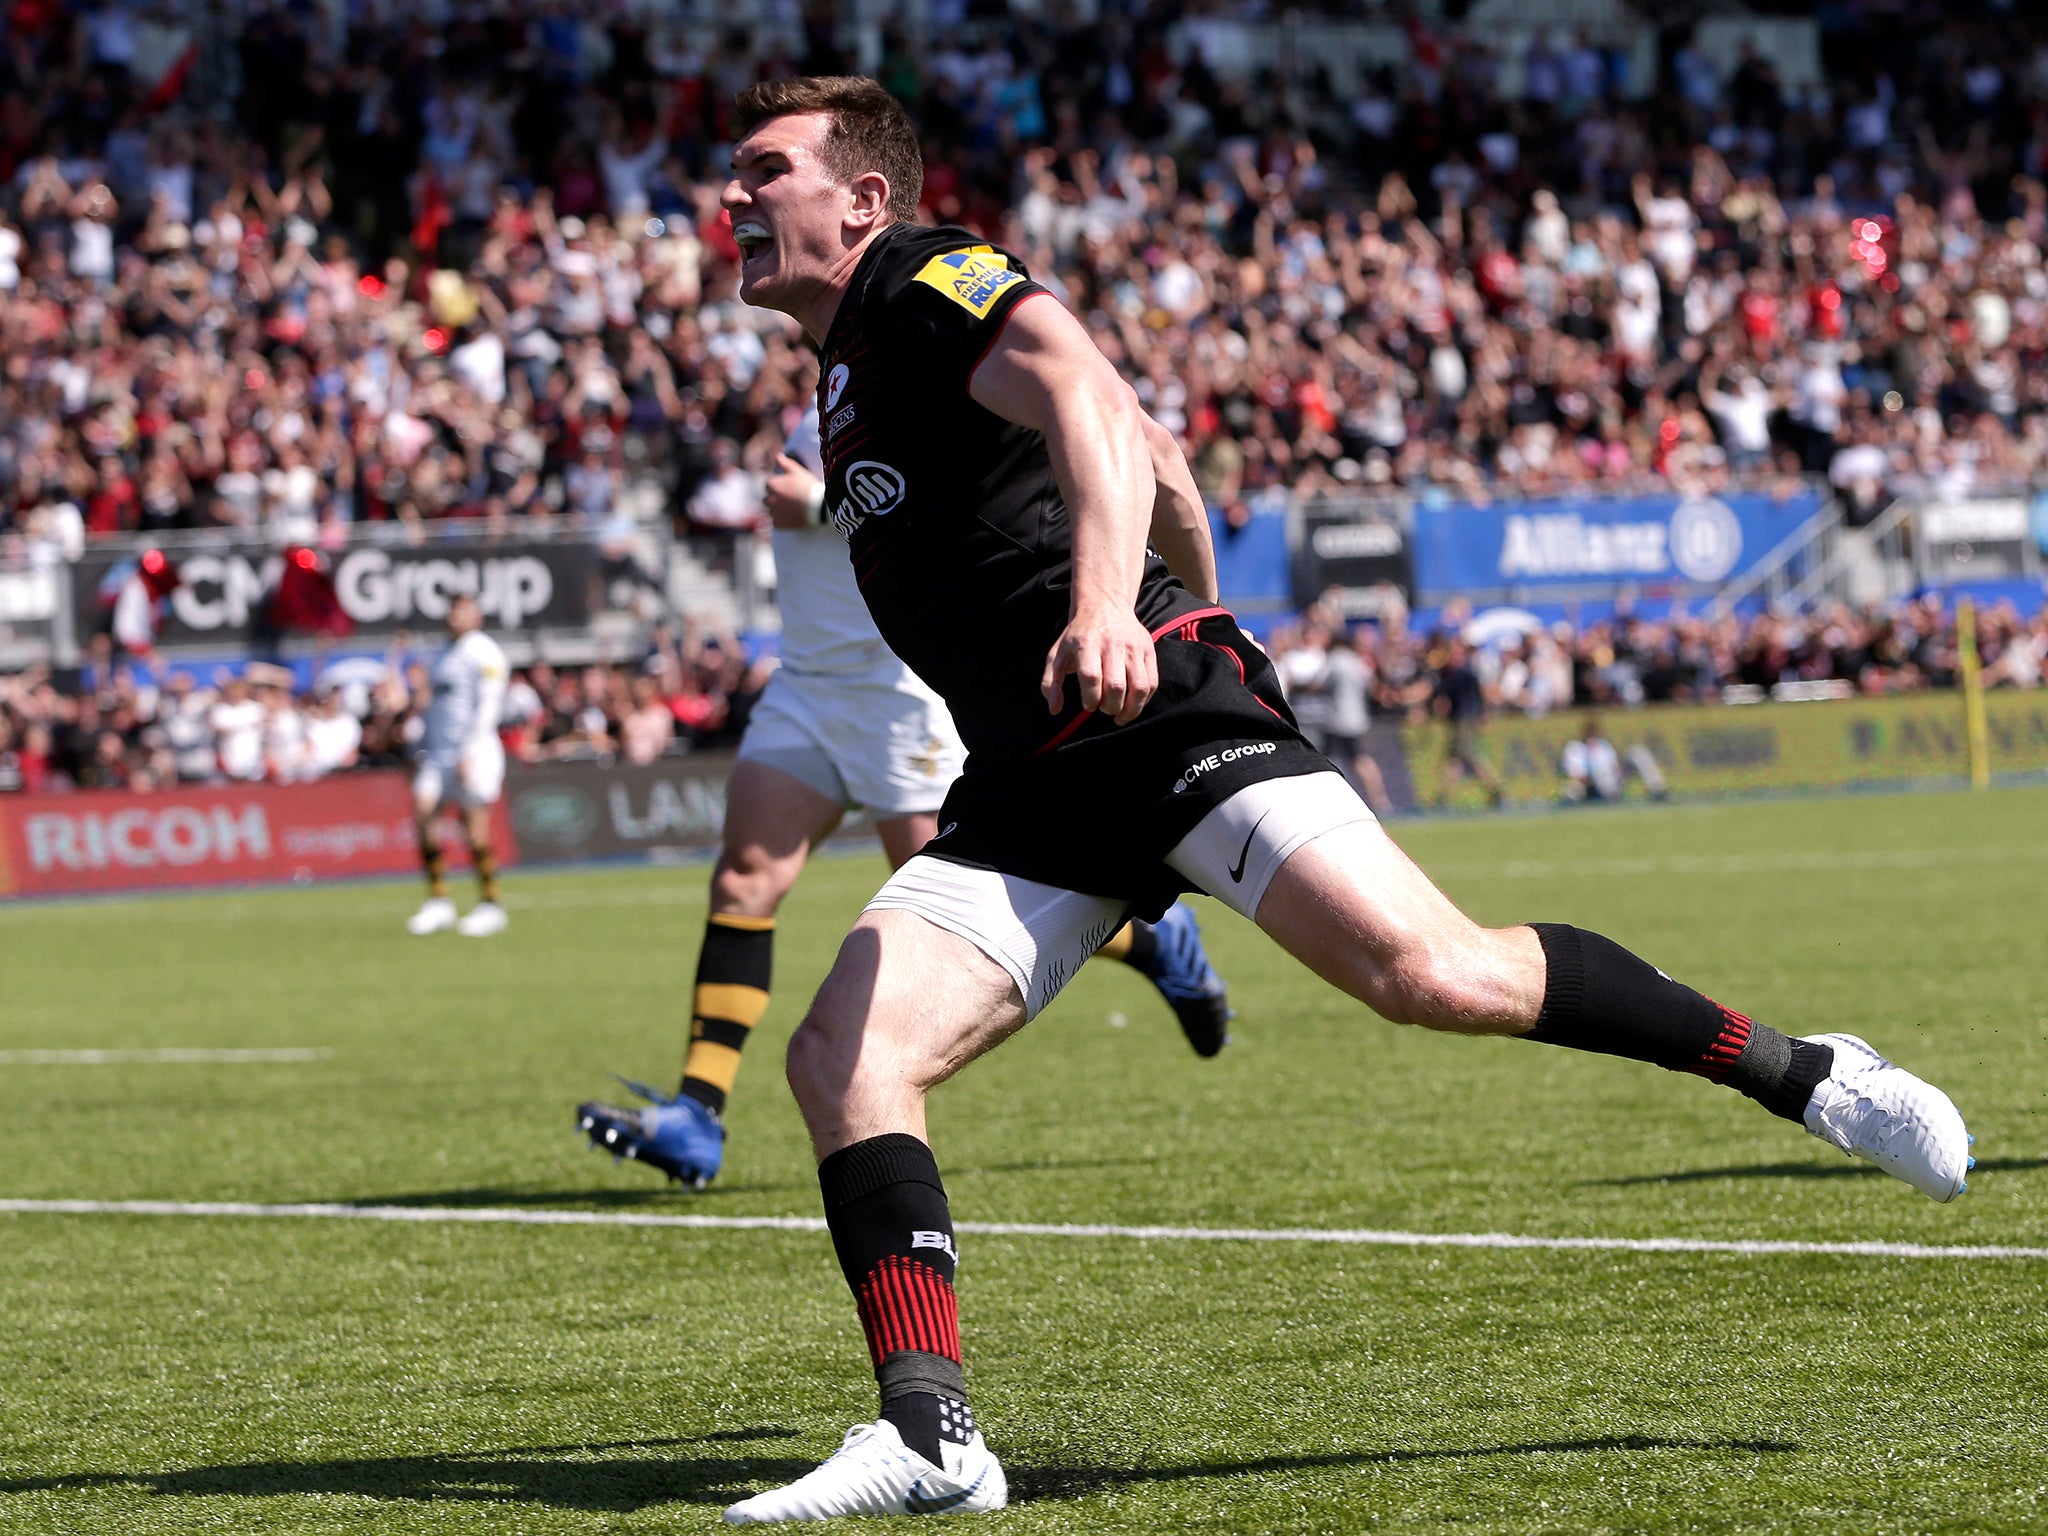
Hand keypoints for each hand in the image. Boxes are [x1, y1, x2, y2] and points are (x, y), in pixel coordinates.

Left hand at [763, 453, 819, 528]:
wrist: (819, 508)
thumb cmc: (809, 487)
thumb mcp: (798, 471)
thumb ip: (785, 463)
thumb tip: (777, 456)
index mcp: (772, 485)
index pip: (768, 484)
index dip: (777, 485)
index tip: (787, 488)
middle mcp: (769, 499)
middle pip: (767, 499)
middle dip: (775, 498)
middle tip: (789, 499)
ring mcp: (773, 513)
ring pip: (771, 511)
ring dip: (778, 510)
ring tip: (792, 509)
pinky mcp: (779, 525)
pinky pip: (776, 522)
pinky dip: (782, 520)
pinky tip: (792, 517)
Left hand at [1040, 608, 1156, 725]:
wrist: (1105, 605)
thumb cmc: (1078, 636)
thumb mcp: (1057, 654)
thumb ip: (1050, 683)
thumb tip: (1055, 709)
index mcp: (1087, 643)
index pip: (1091, 677)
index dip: (1090, 699)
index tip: (1088, 704)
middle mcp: (1113, 644)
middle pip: (1116, 686)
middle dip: (1109, 707)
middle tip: (1104, 708)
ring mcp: (1133, 647)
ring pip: (1139, 687)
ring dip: (1130, 709)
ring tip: (1120, 715)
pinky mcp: (1148, 650)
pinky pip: (1152, 682)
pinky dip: (1144, 700)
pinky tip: (1132, 705)